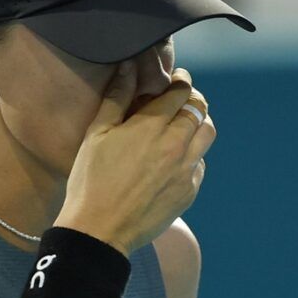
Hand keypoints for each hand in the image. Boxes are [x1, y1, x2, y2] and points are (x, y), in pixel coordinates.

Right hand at [55, 63, 213, 254]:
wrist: (99, 230)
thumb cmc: (90, 181)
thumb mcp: (96, 134)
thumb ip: (117, 97)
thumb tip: (129, 67)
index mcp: (153, 126)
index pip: (181, 91)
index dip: (179, 81)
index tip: (174, 81)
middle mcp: (176, 145)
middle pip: (200, 109)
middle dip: (191, 100)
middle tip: (179, 101)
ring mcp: (186, 170)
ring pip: (207, 135)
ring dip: (198, 125)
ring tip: (182, 128)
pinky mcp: (189, 192)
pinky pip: (200, 164)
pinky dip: (192, 156)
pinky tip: (173, 161)